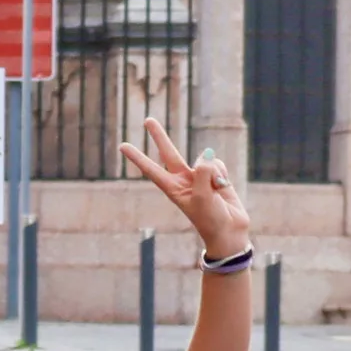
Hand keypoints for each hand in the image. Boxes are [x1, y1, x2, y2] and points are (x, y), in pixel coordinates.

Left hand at [119, 118, 250, 259]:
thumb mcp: (202, 197)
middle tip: (147, 120)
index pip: (151, 169)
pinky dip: (222, 174)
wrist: (228, 231)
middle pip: (168, 153)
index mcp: (172, 189)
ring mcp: (198, 177)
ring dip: (213, 174)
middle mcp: (183, 180)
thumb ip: (202, 173)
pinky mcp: (215, 175)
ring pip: (205, 160)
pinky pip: (218, 163)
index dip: (137, 158)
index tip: (122, 146)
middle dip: (159, 136)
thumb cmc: (210, 219)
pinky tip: (223, 188)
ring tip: (215, 193)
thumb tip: (206, 155)